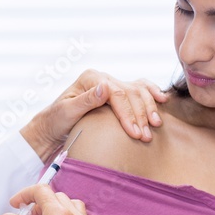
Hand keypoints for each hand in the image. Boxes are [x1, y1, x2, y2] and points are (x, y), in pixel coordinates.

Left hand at [20, 69, 168, 161]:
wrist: (52, 128)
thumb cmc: (56, 121)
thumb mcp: (66, 112)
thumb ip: (86, 100)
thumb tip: (105, 87)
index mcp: (91, 78)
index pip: (117, 93)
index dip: (128, 113)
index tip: (134, 133)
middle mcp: (103, 78)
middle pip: (130, 92)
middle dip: (140, 114)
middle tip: (146, 136)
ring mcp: (111, 84)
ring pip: (137, 91)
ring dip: (149, 108)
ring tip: (155, 125)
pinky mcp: (116, 94)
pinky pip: (138, 89)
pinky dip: (151, 94)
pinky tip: (163, 100)